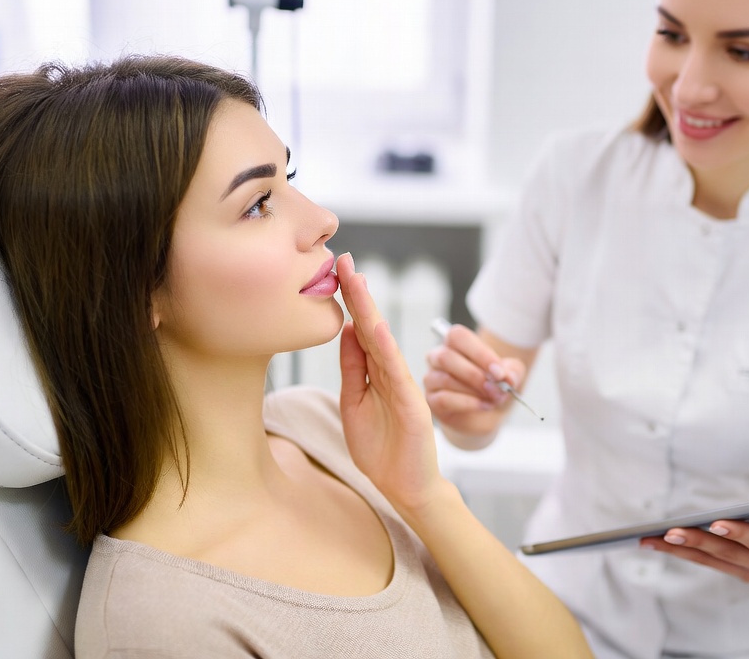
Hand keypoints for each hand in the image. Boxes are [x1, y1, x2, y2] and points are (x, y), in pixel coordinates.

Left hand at [336, 253, 445, 514]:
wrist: (406, 487)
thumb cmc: (382, 448)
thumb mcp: (355, 402)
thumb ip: (353, 368)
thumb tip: (346, 330)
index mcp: (376, 372)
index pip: (360, 330)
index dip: (349, 301)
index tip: (336, 271)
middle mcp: (391, 373)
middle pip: (371, 326)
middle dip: (358, 293)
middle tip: (344, 261)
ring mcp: (403, 387)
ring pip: (383, 342)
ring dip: (369, 311)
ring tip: (357, 282)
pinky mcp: (412, 406)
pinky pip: (397, 373)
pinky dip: (386, 349)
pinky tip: (376, 328)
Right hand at [423, 322, 523, 442]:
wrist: (485, 409)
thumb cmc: (492, 384)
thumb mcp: (509, 374)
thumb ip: (511, 372)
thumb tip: (507, 378)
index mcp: (455, 343)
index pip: (458, 337)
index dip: (479, 353)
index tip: (499, 371)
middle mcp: (438, 357)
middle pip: (447, 357)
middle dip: (476, 374)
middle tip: (497, 388)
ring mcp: (432, 379)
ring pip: (446, 379)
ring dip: (474, 391)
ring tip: (493, 399)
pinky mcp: (431, 400)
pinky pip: (444, 399)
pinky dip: (467, 403)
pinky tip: (483, 405)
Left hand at [639, 512, 748, 581]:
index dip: (739, 534)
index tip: (717, 523)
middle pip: (727, 553)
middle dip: (698, 542)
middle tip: (672, 531)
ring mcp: (747, 571)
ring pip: (709, 559)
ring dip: (680, 550)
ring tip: (652, 538)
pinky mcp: (733, 570)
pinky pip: (702, 560)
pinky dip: (679, 551)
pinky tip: (654, 542)